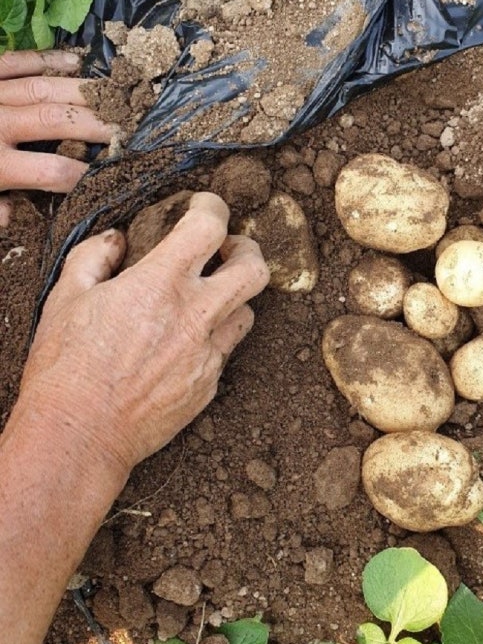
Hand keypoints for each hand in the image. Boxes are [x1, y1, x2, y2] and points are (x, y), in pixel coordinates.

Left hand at [0, 50, 112, 194]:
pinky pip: (15, 61)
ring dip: (82, 92)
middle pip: (56, 120)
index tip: (104, 176)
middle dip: (96, 125)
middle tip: (125, 130)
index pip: (52, 171)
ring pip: (43, 88)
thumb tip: (16, 213)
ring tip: (114, 97)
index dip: (83, 175)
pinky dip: (47, 59)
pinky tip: (76, 62)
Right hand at [15, 192, 269, 477]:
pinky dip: (214, 337)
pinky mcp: (211, 383)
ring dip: (233, 297)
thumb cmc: (66, 368)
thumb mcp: (65, 299)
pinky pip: (227, 350)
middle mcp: (196, 315)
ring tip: (206, 298)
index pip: (210, 226)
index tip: (203, 207)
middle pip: (256, 269)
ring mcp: (209, 352)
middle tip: (228, 250)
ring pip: (249, 311)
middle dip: (247, 249)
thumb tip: (117, 240)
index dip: (212, 207)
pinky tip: (186, 343)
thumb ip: (94, 257)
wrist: (82, 436)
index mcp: (160, 283)